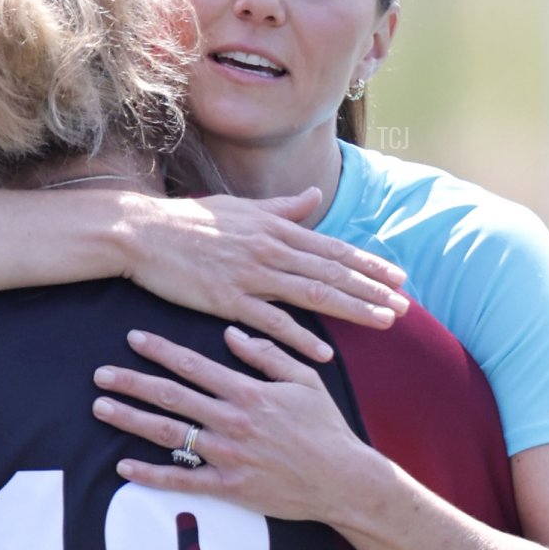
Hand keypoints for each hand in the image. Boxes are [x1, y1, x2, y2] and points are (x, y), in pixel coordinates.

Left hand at [93, 324, 368, 520]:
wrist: (342, 479)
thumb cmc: (325, 428)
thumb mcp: (304, 379)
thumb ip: (267, 354)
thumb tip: (231, 333)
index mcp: (248, 392)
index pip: (194, 365)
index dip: (160, 350)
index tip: (133, 338)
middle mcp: (232, 421)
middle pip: (171, 396)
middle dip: (132, 383)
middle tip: (100, 374)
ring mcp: (228, 455)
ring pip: (169, 434)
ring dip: (131, 420)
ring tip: (101, 408)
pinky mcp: (229, 486)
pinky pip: (183, 480)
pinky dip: (151, 474)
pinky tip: (123, 467)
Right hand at [124, 188, 407, 362]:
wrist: (143, 233)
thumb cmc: (190, 222)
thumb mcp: (241, 208)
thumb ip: (282, 209)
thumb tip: (313, 198)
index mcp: (276, 229)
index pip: (334, 248)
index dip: (368, 264)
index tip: (398, 277)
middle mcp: (270, 249)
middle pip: (333, 271)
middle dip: (373, 289)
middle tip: (406, 306)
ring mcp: (250, 275)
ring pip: (313, 293)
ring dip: (352, 308)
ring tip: (383, 321)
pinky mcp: (228, 300)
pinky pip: (272, 322)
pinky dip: (299, 337)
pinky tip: (324, 352)